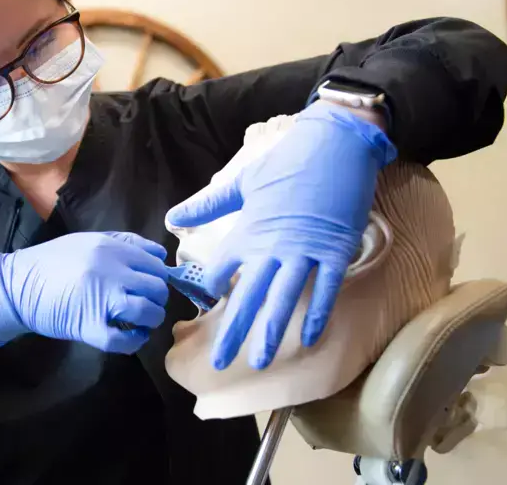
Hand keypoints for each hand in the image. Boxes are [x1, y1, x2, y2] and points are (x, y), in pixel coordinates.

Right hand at [0, 231, 169, 353]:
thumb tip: (160, 254)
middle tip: (144, 303)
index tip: (150, 286)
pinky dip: (135, 341)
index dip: (159, 277)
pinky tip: (131, 335)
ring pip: (149, 312)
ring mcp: (101, 300)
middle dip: (156, 298)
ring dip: (150, 319)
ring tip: (139, 320)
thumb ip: (124, 243)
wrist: (17, 286)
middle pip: (157, 288)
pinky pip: (126, 340)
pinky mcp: (89, 327)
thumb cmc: (51, 262)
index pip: (155, 264)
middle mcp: (110, 271)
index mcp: (110, 248)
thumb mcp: (86, 240)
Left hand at [166, 101, 396, 369]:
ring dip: (271, 331)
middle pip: (248, 296)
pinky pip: (325, 288)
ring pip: (283, 299)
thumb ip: (207, 205)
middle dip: (233, 331)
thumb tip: (171, 218)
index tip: (204, 311)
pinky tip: (309, 338)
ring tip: (260, 360)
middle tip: (218, 362)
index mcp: (248, 231)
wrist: (333, 142)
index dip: (211, 292)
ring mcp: (304, 249)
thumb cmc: (287, 162)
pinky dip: (318, 313)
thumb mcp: (242, 183)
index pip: (221, 271)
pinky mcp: (335, 249)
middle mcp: (272, 246)